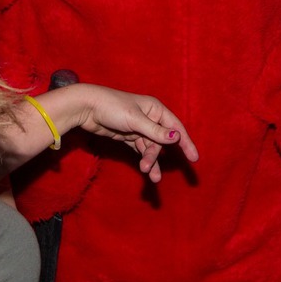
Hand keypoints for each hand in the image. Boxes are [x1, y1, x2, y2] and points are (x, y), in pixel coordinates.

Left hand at [67, 83, 199, 182]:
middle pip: (161, 141)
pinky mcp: (128, 135)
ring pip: (150, 147)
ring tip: (148, 173)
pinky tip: (146, 169)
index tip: (194, 158)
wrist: (86, 108)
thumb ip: (155, 131)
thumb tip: (176, 137)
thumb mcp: (135, 120)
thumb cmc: (111, 107)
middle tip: (150, 170)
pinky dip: (143, 158)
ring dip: (150, 160)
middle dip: (156, 156)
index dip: (186, 142)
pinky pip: (140, 149)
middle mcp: (149, 117)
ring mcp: (138, 127)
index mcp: (155, 109)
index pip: (175, 127)